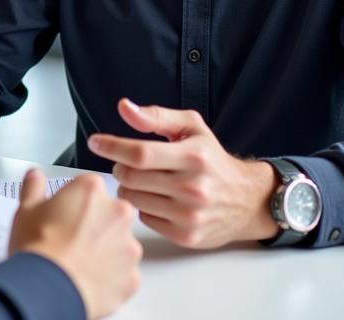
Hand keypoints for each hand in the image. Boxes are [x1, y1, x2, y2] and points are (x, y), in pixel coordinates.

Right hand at [10, 168, 141, 319]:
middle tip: (71, 239)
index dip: (74, 203)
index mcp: (92, 189)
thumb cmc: (39, 248)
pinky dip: (111, 277)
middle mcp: (117, 212)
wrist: (48, 290)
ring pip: (119, 244)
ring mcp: (128, 245)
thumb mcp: (26, 209)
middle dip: (95, 224)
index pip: (88, 188)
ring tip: (78, 263)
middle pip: (109, 213)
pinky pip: (124, 274)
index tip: (64, 215)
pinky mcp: (132, 276)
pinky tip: (88, 279)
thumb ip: (34, 186)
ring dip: (106, 250)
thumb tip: (35, 177)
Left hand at [88, 98, 276, 248]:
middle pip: (132, 177)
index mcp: (193, 156)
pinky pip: (145, 218)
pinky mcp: (186, 236)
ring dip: (128, 186)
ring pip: (134, 198)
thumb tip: (124, 107)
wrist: (247, 199)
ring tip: (140, 179)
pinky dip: (142, 205)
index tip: (95, 142)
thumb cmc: (212, 158)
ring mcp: (189, 215)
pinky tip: (155, 197)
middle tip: (124, 163)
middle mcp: (192, 187)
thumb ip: (156, 116)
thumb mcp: (191, 127)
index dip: (112, 146)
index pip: (140, 153)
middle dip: (119, 167)